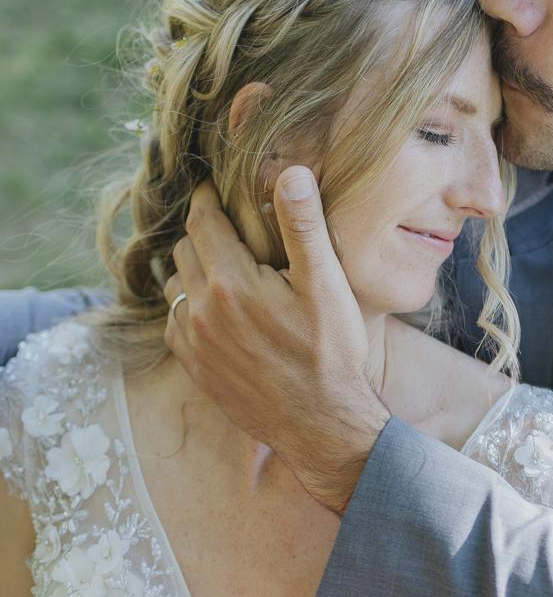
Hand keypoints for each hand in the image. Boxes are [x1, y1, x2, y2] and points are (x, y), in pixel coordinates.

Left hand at [162, 169, 387, 512]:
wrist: (323, 424)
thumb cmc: (332, 353)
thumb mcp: (327, 287)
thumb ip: (304, 227)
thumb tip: (290, 172)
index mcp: (231, 282)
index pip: (202, 221)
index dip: (206, 198)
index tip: (213, 185)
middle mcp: (200, 309)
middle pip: (184, 250)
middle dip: (203, 233)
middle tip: (228, 227)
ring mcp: (192, 342)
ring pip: (176, 286)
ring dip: (194, 270)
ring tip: (224, 267)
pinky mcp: (193, 367)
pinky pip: (175, 322)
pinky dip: (190, 307)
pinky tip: (220, 310)